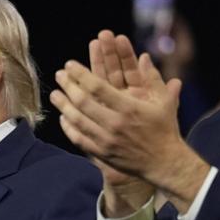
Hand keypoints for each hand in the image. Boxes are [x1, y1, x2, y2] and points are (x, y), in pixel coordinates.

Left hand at [50, 31, 208, 212]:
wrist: (164, 162)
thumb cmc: (164, 130)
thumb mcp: (164, 102)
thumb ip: (153, 79)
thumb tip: (146, 57)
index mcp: (128, 107)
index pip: (97, 86)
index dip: (80, 74)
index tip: (69, 65)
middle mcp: (115, 123)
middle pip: (82, 102)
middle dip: (68, 86)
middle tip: (59, 76)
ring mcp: (106, 140)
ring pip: (77, 120)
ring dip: (63, 105)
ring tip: (54, 94)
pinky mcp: (102, 153)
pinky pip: (79, 139)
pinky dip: (68, 128)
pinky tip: (63, 117)